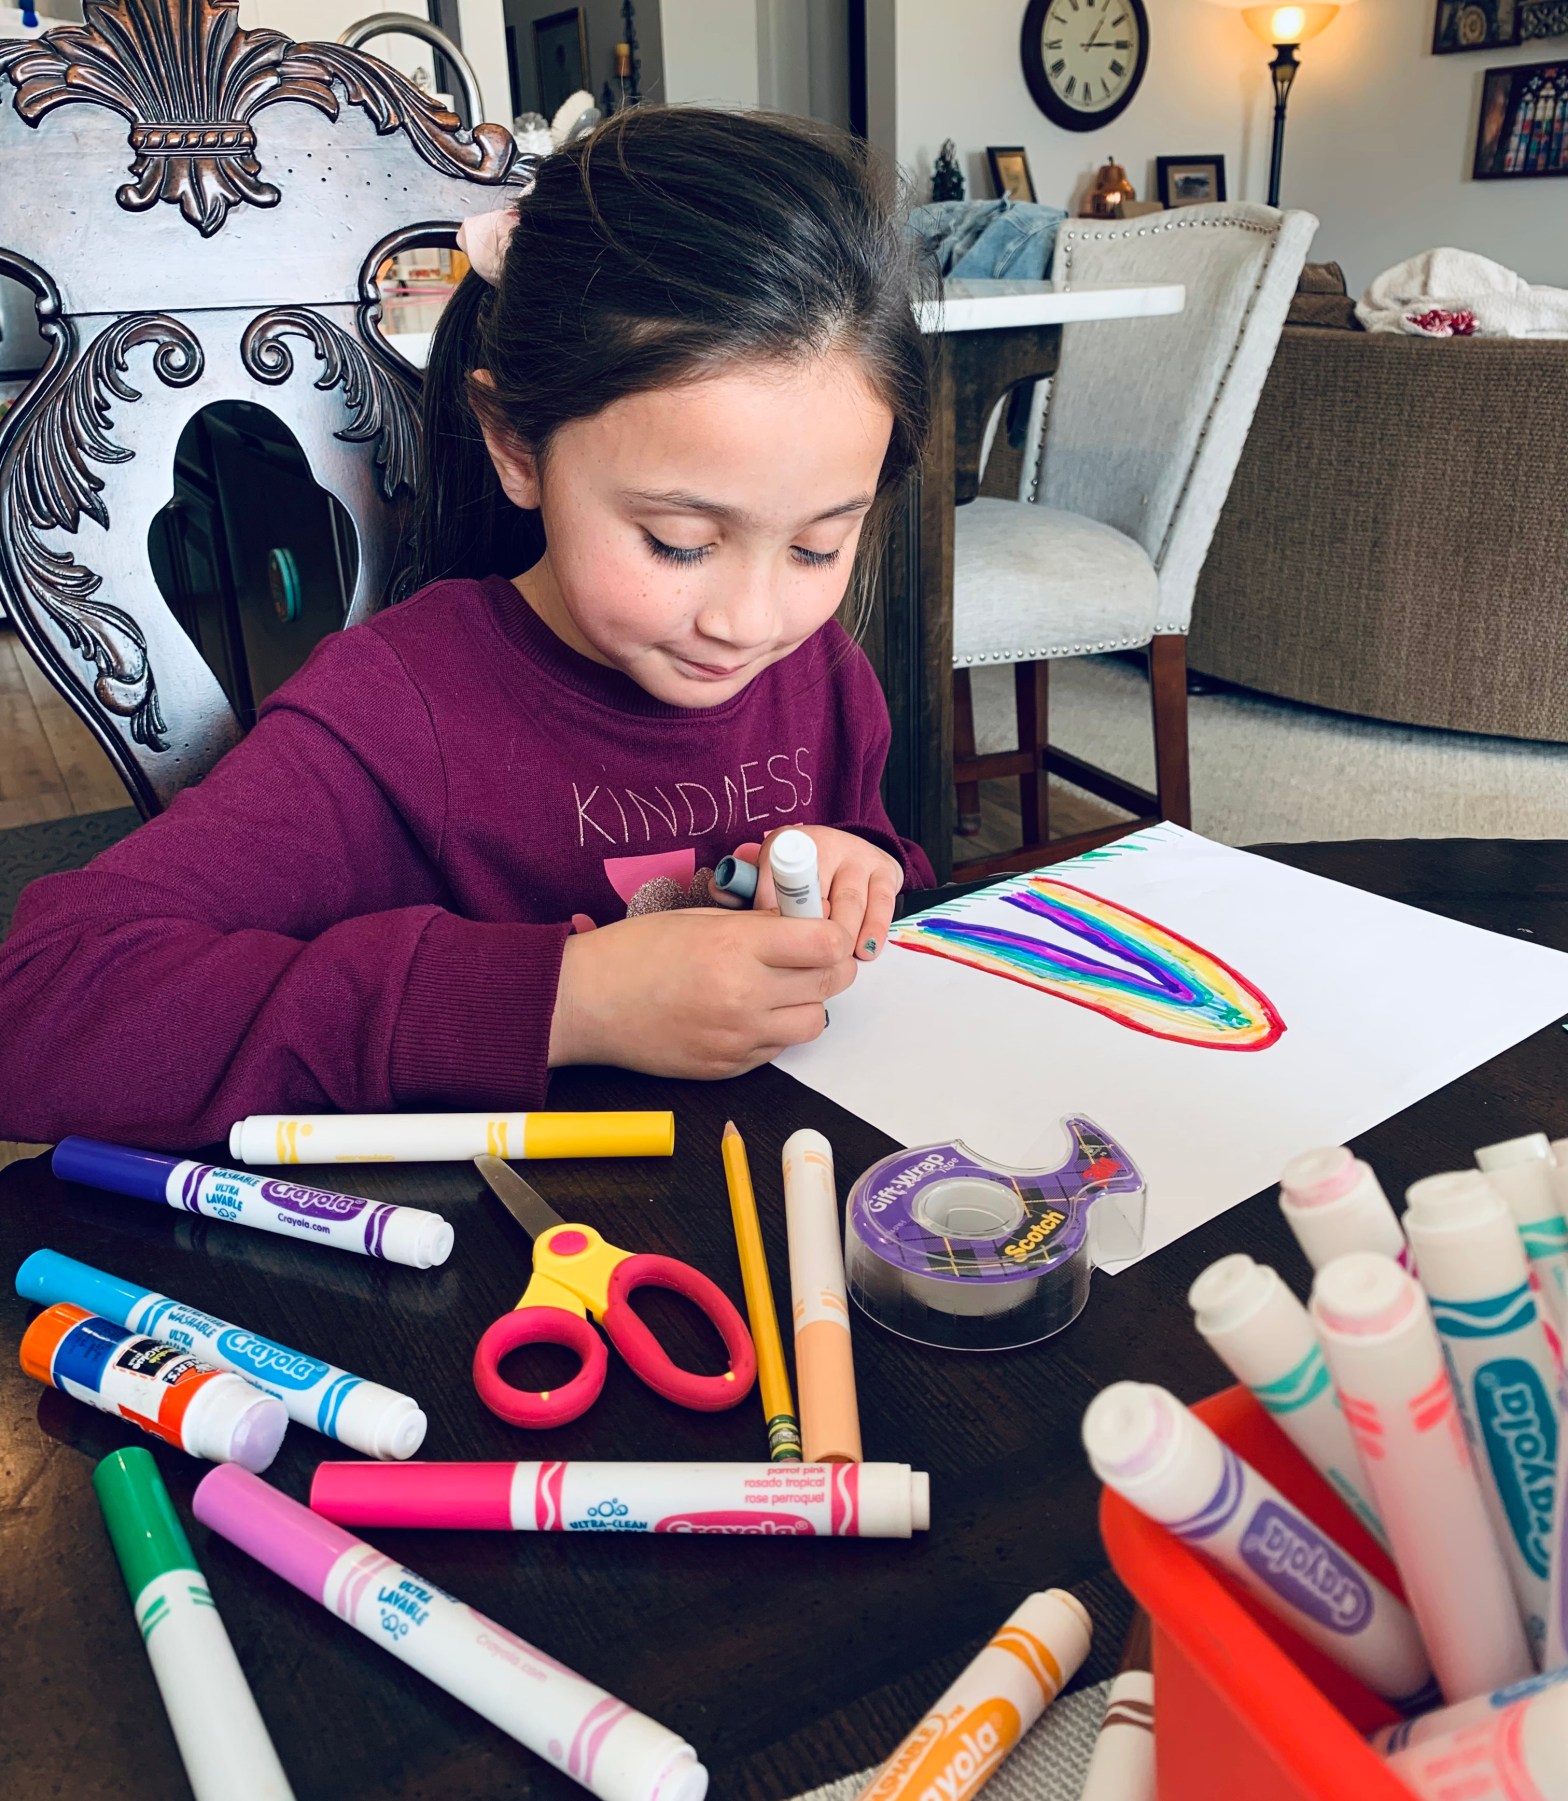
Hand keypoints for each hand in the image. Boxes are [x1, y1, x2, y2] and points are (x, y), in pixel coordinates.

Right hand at [548, 908, 857, 1077]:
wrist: (585, 1003)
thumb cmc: (633, 952)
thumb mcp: (699, 918)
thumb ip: (756, 923)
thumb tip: (802, 921)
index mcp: (736, 948)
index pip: (826, 942)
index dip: (831, 933)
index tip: (820, 928)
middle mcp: (744, 996)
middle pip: (829, 983)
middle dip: (829, 965)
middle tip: (810, 955)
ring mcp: (738, 1038)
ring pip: (814, 1023)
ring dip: (807, 1003)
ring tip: (778, 987)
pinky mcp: (728, 1067)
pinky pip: (778, 1049)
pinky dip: (775, 1030)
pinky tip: (747, 1011)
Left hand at [753, 825, 902, 961]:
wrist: (841, 855)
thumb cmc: (796, 878)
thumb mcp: (767, 877)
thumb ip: (742, 889)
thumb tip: (720, 892)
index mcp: (787, 843)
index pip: (776, 879)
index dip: (775, 913)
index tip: (775, 939)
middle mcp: (825, 843)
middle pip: (817, 894)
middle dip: (813, 934)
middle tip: (806, 965)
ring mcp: (857, 854)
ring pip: (851, 902)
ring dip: (844, 937)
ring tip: (836, 963)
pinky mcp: (885, 868)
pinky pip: (881, 903)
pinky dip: (873, 930)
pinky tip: (865, 950)